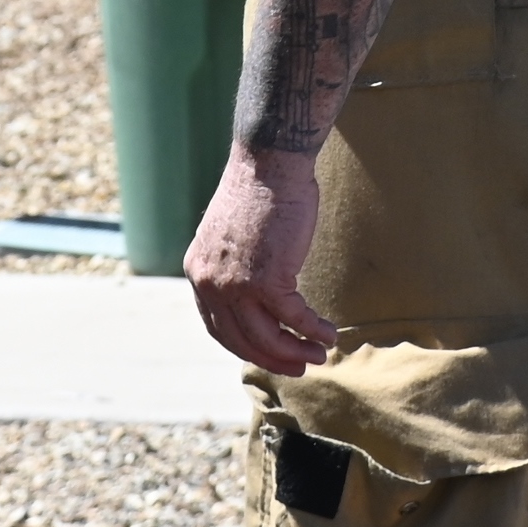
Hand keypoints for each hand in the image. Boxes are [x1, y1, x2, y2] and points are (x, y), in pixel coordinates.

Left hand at [183, 147, 339, 375]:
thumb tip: (254, 289)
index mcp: (198, 271)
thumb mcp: (231, 232)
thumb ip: (234, 263)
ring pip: (267, 338)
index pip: (218, 326)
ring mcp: (237, 285)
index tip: (269, 352)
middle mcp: (211, 284)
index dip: (245, 345)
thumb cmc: (260, 187)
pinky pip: (295, 319)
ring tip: (319, 355)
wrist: (270, 160)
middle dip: (273, 357)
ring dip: (296, 351)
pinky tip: (329, 334)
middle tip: (298, 366)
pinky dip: (314, 330)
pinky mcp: (268, 280)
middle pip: (241, 340)